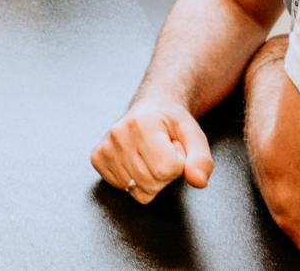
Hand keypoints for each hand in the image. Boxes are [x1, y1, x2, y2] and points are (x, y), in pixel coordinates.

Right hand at [90, 98, 213, 203]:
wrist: (150, 108)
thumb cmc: (171, 122)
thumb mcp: (194, 135)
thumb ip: (201, 159)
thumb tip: (198, 181)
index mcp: (142, 124)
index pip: (167, 169)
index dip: (178, 163)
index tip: (174, 147)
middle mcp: (118, 134)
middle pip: (152, 183)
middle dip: (165, 173)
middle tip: (162, 152)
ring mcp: (105, 147)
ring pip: (138, 191)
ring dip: (150, 179)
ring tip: (150, 156)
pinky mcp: (97, 158)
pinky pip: (124, 189)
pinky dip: (134, 182)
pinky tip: (136, 161)